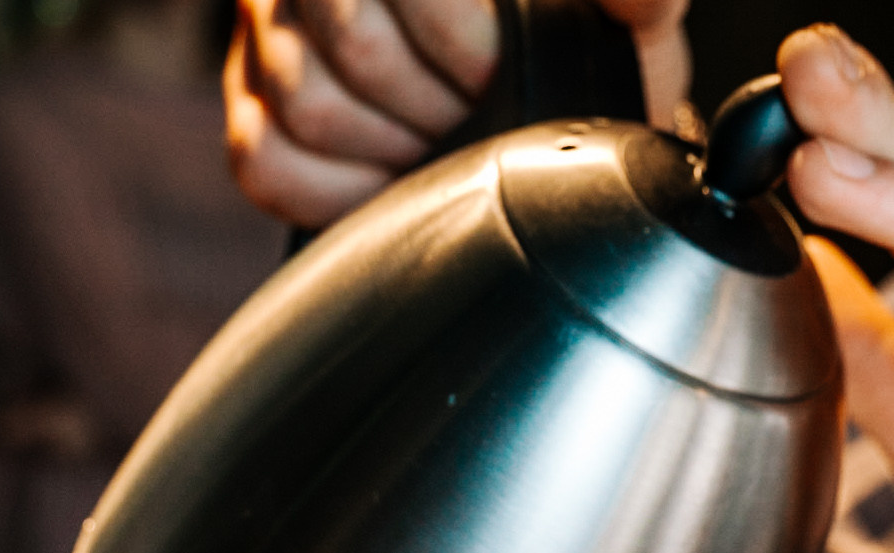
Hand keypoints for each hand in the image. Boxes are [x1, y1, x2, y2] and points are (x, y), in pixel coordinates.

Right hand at [225, 0, 691, 226]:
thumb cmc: (567, 37)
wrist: (534, 90)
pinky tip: (391, 179)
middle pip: (356, 51)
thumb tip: (643, 3)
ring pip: (309, 110)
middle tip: (474, 116)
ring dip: (395, 152)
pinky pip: (266, 164)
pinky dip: (338, 192)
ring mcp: (272, 36)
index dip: (462, 43)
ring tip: (438, 143)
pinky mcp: (250, 106)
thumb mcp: (616, 13)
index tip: (497, 75)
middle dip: (438, 109)